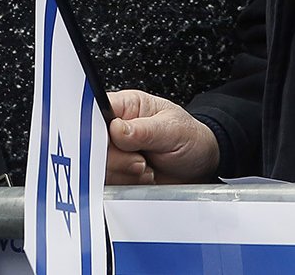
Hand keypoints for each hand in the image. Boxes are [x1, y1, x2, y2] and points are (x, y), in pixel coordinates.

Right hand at [105, 90, 219, 184]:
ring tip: (146, 168)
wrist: (201, 166)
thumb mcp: (172, 130)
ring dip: (124, 174)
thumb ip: (144, 130)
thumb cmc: (190, 138)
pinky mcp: (117, 175)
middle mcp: (115, 129)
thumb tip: (116, 129)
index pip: (94, 113)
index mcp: (125, 106)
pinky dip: (126, 187)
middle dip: (116, 158)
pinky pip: (108, 184)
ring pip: (98, 167)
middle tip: (140, 160)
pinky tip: (143, 179)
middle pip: (92, 145)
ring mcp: (115, 154)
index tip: (114, 143)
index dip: (96, 130)